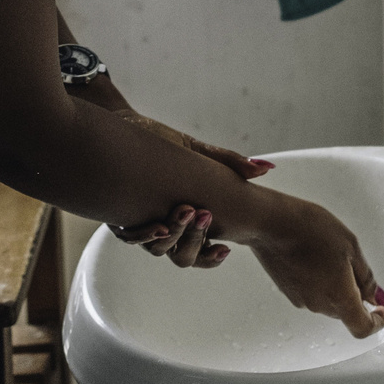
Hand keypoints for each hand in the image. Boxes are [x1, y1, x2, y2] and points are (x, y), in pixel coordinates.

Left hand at [104, 110, 274, 266]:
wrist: (124, 125)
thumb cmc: (161, 140)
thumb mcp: (198, 153)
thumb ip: (229, 163)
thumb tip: (266, 168)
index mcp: (184, 218)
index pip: (200, 252)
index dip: (211, 258)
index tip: (226, 249)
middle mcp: (163, 225)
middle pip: (181, 256)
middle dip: (195, 241)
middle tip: (204, 215)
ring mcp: (140, 222)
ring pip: (157, 249)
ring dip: (173, 237)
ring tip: (184, 213)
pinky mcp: (117, 214)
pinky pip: (130, 235)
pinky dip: (144, 234)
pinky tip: (157, 225)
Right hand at [245, 190, 383, 338]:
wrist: (271, 222)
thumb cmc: (311, 229)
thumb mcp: (351, 246)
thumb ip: (366, 277)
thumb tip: (376, 298)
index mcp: (339, 297)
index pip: (363, 327)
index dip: (378, 322)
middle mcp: (319, 305)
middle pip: (346, 311)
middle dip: (356, 293)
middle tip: (354, 261)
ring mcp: (300, 299)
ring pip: (329, 300)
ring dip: (336, 284)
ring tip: (330, 251)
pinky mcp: (287, 291)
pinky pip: (312, 292)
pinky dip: (319, 279)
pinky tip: (314, 254)